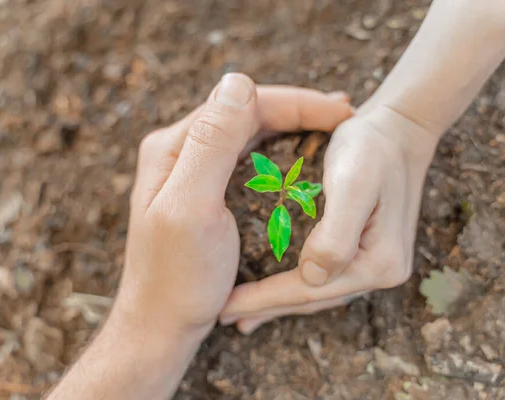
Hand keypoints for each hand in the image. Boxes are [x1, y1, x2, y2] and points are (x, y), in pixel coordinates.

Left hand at [48, 74, 352, 399]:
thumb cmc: (176, 278)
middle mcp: (183, 153)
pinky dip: (282, 157)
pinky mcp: (209, 196)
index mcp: (175, 147)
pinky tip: (306, 161)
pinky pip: (251, 162)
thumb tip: (239, 81)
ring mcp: (195, 174)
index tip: (342, 110)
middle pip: (248, 115)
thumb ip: (211, 143)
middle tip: (344, 114)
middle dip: (299, 112)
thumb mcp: (190, 208)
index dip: (295, 102)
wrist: (160, 326)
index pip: (242, 103)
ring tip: (334, 129)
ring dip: (293, 130)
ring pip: (252, 136)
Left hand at [219, 105, 439, 333]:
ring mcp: (376, 264)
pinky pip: (324, 277)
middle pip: (313, 297)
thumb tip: (313, 276)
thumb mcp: (354, 183)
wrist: (400, 130)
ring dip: (279, 302)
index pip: (310, 289)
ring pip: (317, 292)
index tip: (224, 306)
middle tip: (223, 316)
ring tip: (243, 314)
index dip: (264, 299)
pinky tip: (276, 290)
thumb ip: (336, 233)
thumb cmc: (371, 149)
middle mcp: (381, 270)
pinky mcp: (366, 252)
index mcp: (378, 261)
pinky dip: (295, 285)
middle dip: (266, 307)